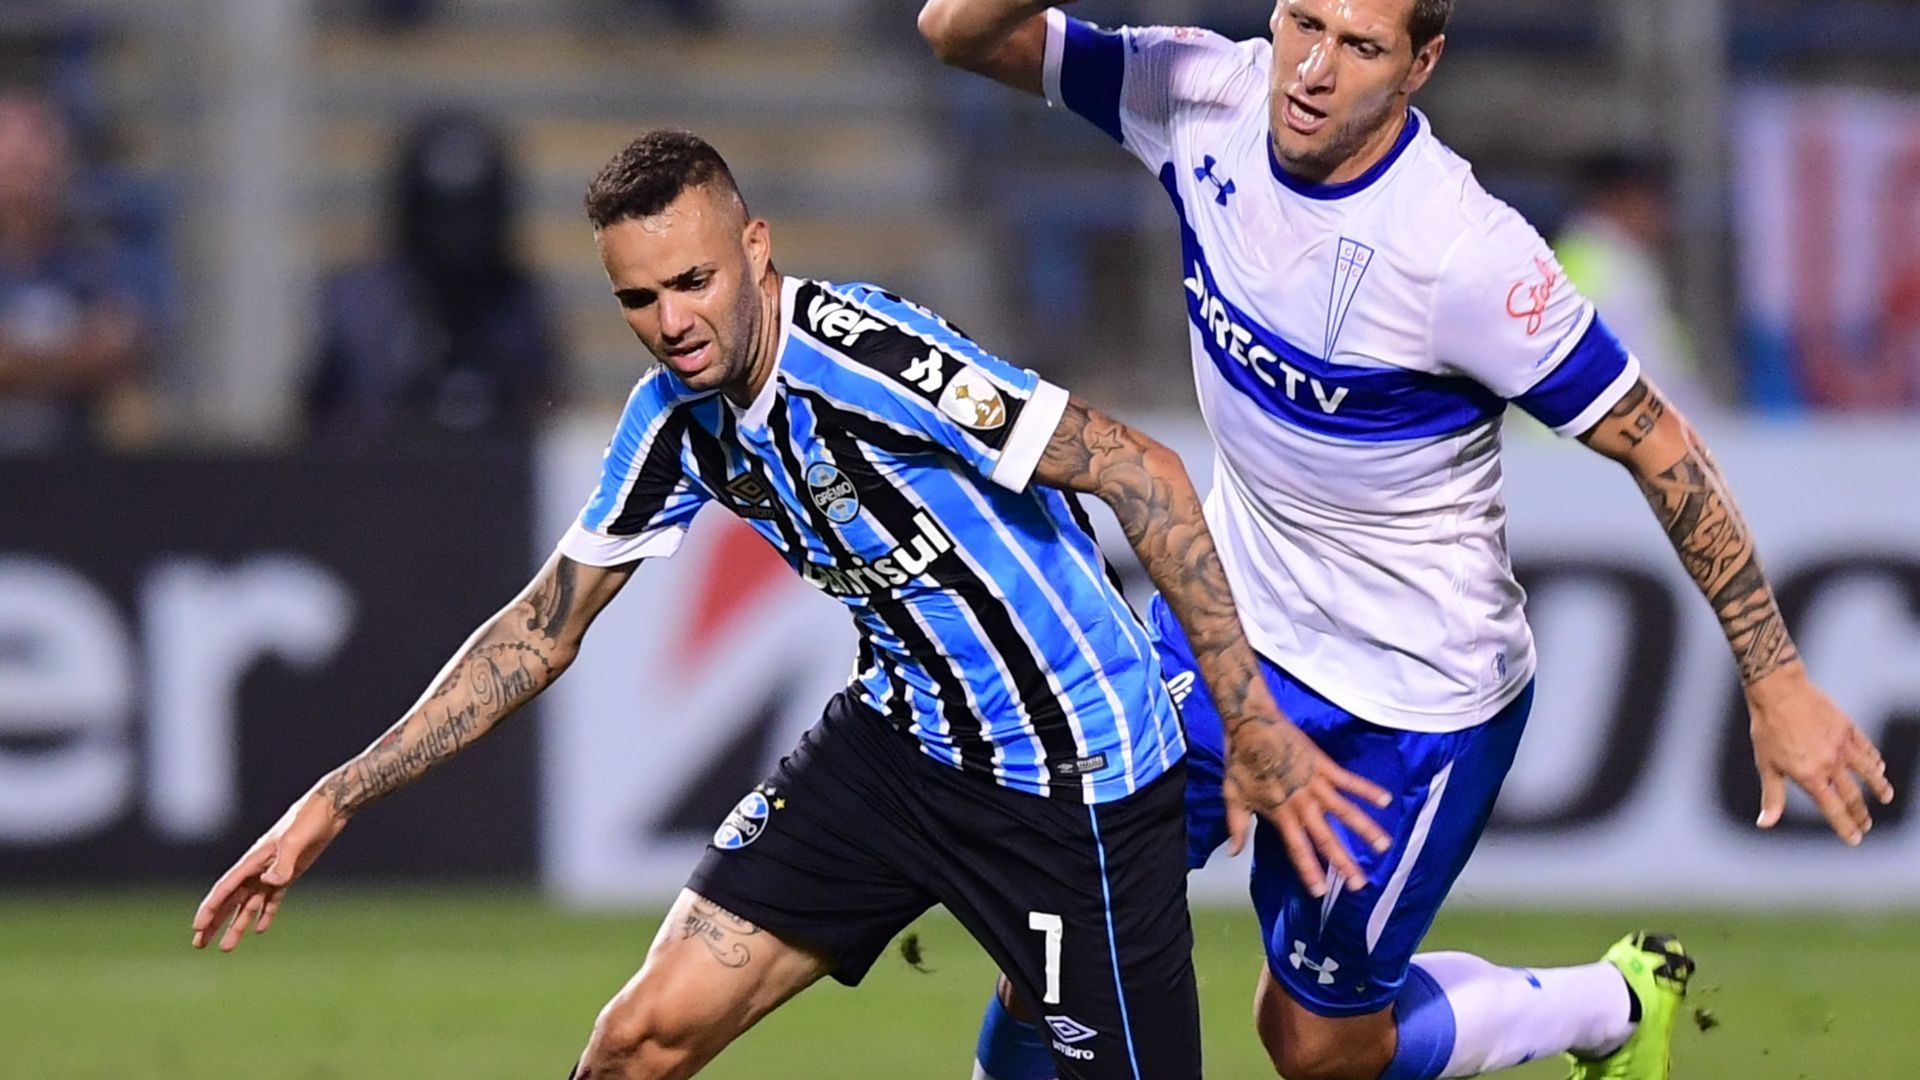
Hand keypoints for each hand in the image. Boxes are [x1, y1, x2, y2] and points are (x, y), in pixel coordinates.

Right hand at [191, 790, 346, 951]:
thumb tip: (269, 883)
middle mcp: (258, 868)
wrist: (328, 810)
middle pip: (230, 900)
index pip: (225, 889)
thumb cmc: (308, 820)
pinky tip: (260, 930)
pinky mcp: (289, 873)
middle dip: (214, 922)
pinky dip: (265, 914)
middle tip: (198, 944)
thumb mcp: (295, 840)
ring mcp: (272, 872)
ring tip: (226, 948)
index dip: (211, 908)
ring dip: (237, 925)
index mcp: (253, 860)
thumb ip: (282, 863)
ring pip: (248, 904)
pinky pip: (272, 899)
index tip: (198, 927)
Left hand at [1223, 720, 1392, 896]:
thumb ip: (1237, 827)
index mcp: (1281, 815)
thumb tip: (1233, 852)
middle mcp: (1303, 804)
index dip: (1309, 871)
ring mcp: (1316, 785)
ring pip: (1346, 812)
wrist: (1251, 726)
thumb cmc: (1240, 762)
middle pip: (1326, 838)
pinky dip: (1368, 790)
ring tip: (1383, 846)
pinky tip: (1386, 800)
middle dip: (1344, 862)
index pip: (1298, 849)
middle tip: (1359, 883)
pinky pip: (1350, 780)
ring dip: (1365, 830)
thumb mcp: (1232, 797)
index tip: (1320, 892)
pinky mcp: (1324, 766)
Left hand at [1748, 669, 1893, 844]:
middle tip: (1867, 826)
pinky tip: (1878, 766)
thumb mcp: (1766, 766)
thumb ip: (1772, 797)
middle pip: (1852, 796)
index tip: (1855, 840)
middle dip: (1861, 814)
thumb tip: (1765, 823)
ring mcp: (1843, 746)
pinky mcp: (1848, 729)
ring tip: (1886, 797)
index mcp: (1811, 777)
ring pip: (1868, 773)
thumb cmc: (1768, 730)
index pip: (1833, 810)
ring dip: (1879, 787)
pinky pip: (1867, 749)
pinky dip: (1874, 760)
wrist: (1780, 692)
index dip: (1845, 827)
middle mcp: (1831, 765)